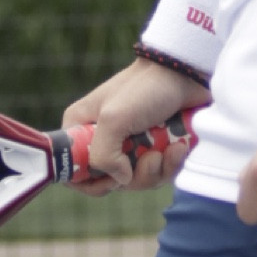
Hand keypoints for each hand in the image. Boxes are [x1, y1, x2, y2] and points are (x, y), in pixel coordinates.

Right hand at [63, 58, 205, 190]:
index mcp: (82, 129)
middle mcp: (103, 139)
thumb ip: (104, 155)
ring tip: (169, 148)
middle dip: (135, 177)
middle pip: (110, 181)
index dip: (89, 183)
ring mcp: (130, 145)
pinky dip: (171, 164)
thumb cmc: (145, 88)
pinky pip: (159, 173)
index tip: (111, 180)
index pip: (71, 171)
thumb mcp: (114, 119)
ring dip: (157, 170)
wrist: (185, 73)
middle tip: (150, 158)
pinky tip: (179, 147)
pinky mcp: (155, 148)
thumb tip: (121, 179)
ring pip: (137, 180)